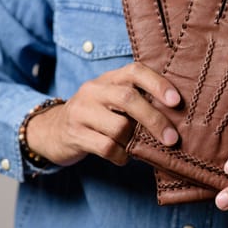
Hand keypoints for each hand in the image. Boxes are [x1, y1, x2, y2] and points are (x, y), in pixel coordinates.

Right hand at [26, 62, 180, 166]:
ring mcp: (81, 111)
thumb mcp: (114, 101)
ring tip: (136, 147)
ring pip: (119, 127)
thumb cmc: (98, 115)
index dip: (158, 84)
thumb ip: (139, 102)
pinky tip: (123, 157)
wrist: (52, 130)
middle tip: (171, 138)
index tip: (176, 101)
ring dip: (134, 142)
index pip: (135, 71)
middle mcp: (94, 90)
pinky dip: (121, 156)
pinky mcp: (75, 134)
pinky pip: (107, 147)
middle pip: (129, 99)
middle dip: (154, 119)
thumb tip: (176, 118)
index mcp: (110, 78)